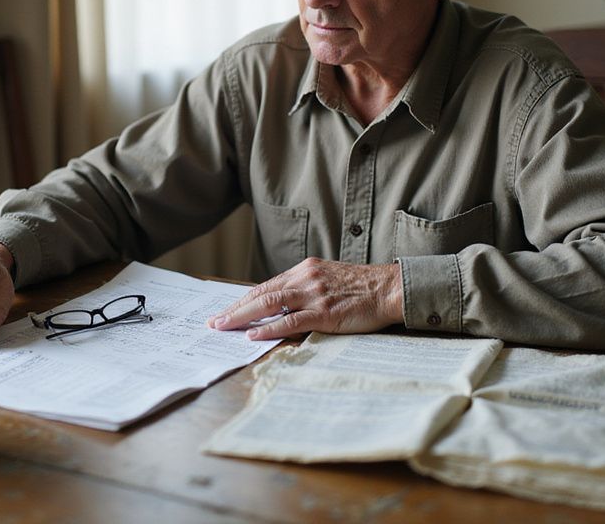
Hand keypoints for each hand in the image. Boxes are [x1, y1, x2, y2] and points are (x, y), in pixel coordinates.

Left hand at [207, 258, 403, 339]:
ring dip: (243, 317)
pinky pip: (290, 321)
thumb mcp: (329, 279)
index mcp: (305, 270)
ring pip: (270, 304)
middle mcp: (305, 278)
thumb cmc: (363, 288)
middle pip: (262, 293)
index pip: (267, 286)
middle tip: (215, 322)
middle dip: (235, 309)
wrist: (389, 288)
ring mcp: (314, 294)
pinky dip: (269, 327)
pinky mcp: (324, 312)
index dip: (244, 300)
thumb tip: (283, 308)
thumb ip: (307, 290)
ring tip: (224, 327)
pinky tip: (253, 334)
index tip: (227, 311)